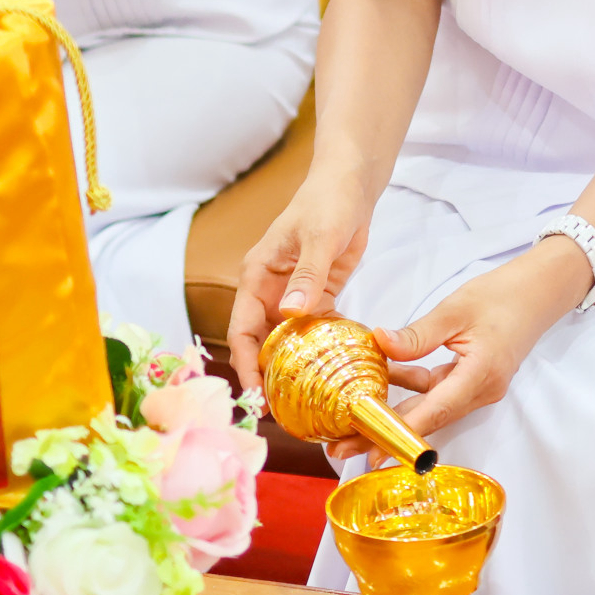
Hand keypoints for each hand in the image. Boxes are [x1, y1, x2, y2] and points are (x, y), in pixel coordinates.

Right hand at [228, 164, 378, 392]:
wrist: (352, 183)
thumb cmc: (328, 202)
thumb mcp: (319, 237)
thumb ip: (307, 276)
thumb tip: (290, 313)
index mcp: (257, 276)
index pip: (242, 329)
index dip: (245, 363)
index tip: (256, 393)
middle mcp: (270, 290)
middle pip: (261, 342)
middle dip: (267, 375)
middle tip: (281, 411)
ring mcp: (293, 294)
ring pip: (287, 340)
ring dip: (292, 367)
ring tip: (303, 401)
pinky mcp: (318, 295)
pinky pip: (314, 329)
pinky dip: (319, 348)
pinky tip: (330, 370)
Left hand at [359, 239, 594, 443]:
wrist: (539, 291)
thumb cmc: (503, 296)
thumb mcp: (455, 309)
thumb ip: (417, 334)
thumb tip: (379, 342)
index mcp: (480, 375)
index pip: (433, 412)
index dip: (400, 435)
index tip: (371, 452)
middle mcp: (480, 391)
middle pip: (427, 420)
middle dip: (387, 434)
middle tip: (344, 447)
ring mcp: (477, 389)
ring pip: (429, 408)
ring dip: (396, 412)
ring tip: (354, 419)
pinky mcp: (472, 382)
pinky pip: (437, 393)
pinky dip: (411, 390)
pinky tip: (383, 381)